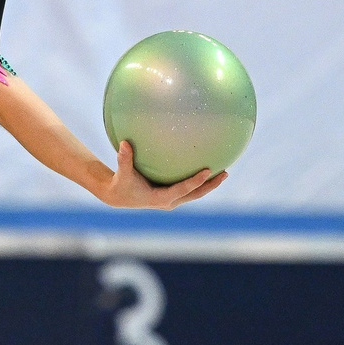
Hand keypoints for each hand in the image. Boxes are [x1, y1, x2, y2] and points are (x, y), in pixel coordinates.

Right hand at [101, 141, 226, 209]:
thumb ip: (124, 158)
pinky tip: (208, 170)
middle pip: (195, 194)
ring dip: (209, 185)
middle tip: (225, 173)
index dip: (195, 181)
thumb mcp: (122, 172)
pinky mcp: (172, 197)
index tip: (208, 171)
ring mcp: (172, 200)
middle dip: (211, 185)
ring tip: (224, 172)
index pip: (182, 190)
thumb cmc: (122, 183)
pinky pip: (190, 190)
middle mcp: (169, 202)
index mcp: (159, 198)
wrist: (119, 197)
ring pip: (195, 194)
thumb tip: (124, 142)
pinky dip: (200, 182)